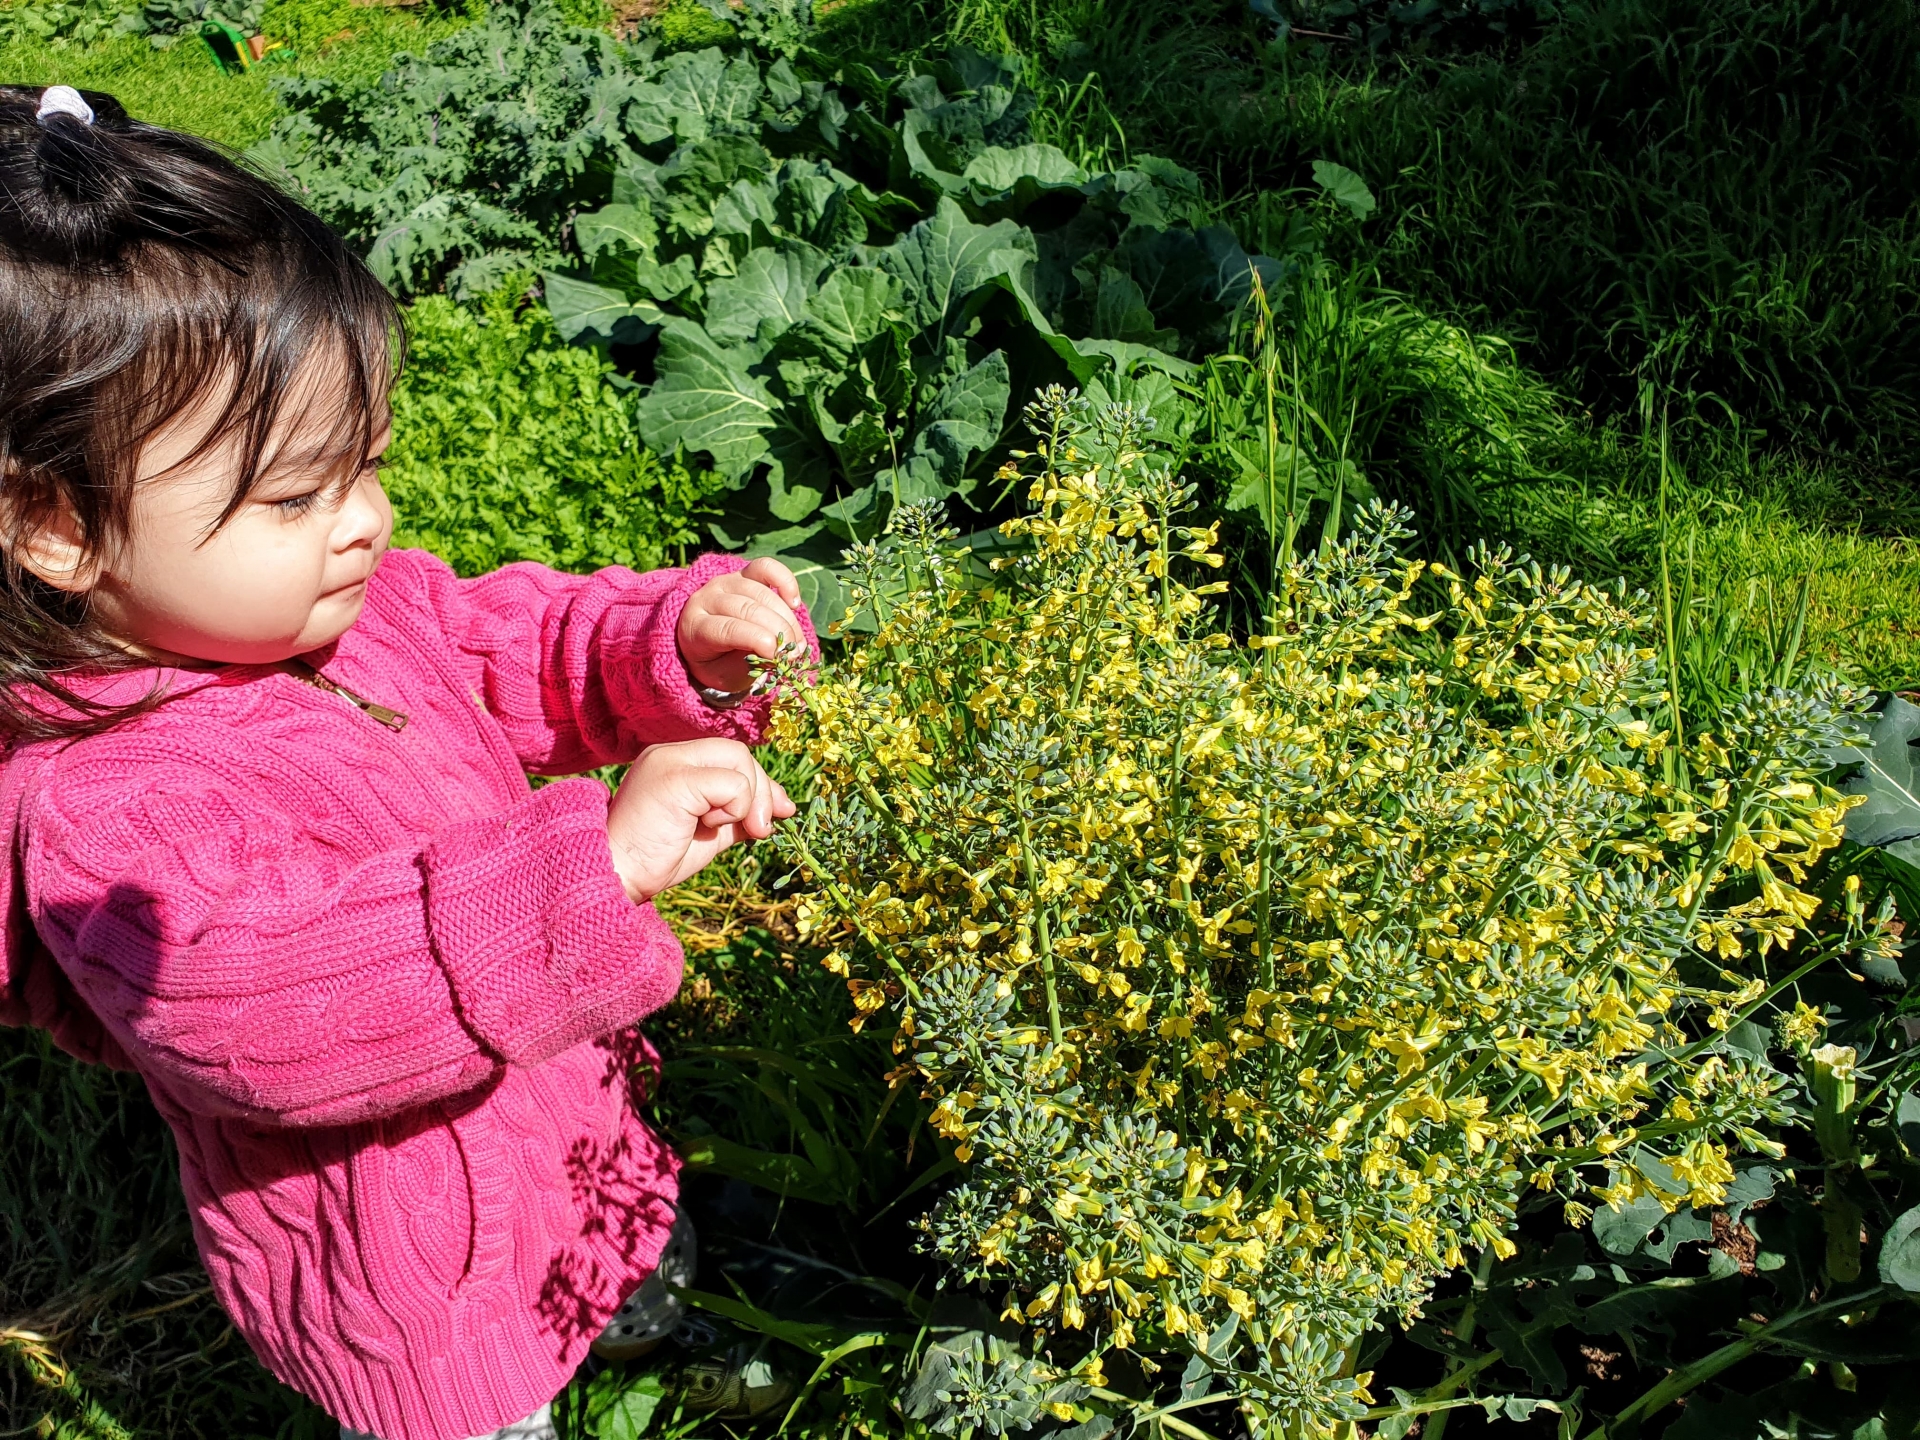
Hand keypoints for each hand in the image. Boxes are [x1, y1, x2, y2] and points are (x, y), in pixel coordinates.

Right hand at [606, 739, 794, 901]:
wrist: (617, 874)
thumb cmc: (657, 858)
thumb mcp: (711, 832)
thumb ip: (740, 814)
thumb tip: (784, 807)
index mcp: (676, 761)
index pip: (732, 757)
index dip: (761, 784)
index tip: (777, 815)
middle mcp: (671, 753)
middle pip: (740, 754)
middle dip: (763, 793)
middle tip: (761, 830)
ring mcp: (671, 760)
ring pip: (739, 761)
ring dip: (747, 802)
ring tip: (719, 828)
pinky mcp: (675, 778)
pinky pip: (732, 784)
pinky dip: (734, 809)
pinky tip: (707, 826)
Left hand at [677, 558, 802, 694]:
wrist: (706, 642)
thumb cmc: (718, 662)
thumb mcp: (727, 675)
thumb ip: (750, 665)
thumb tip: (780, 655)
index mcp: (696, 627)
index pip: (727, 628)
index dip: (756, 640)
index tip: (778, 655)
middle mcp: (707, 599)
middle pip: (747, 608)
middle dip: (777, 630)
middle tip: (794, 653)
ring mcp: (725, 582)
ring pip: (760, 592)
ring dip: (786, 618)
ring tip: (797, 641)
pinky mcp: (743, 573)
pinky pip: (766, 567)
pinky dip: (785, 582)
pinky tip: (794, 604)